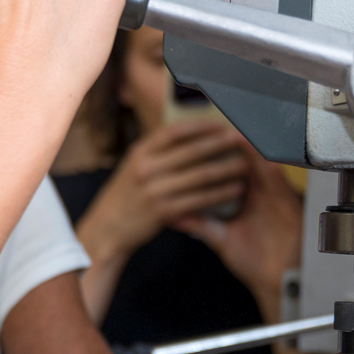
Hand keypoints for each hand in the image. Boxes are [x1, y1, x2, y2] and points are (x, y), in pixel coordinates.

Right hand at [77, 119, 246, 263]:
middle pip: (191, 151)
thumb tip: (190, 137)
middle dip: (220, 144)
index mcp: (140, 152)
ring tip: (245, 166)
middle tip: (242, 140)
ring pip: (200, 176)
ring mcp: (155, 190)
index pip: (174, 131)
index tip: (221, 124)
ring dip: (226, 169)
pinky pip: (200, 199)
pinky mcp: (164, 211)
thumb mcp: (134, 167)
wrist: (107, 229)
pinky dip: (221, 193)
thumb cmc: (126, 196)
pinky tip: (235, 190)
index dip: (200, 127)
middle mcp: (146, 168)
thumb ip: (157, 153)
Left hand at [174, 141, 304, 322]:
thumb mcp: (221, 239)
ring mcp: (274, 196)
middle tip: (213, 123)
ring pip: (261, 163)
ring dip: (248, 147)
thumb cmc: (254, 261)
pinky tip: (256, 152)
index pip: (227, 169)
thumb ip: (200, 224)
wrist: (280, 281)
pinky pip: (276, 179)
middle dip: (230, 143)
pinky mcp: (287, 203)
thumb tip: (172, 216)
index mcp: (246, 198)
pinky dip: (266, 164)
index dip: (214, 154)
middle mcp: (261, 193)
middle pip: (245, 160)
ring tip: (231, 129)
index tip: (195, 139)